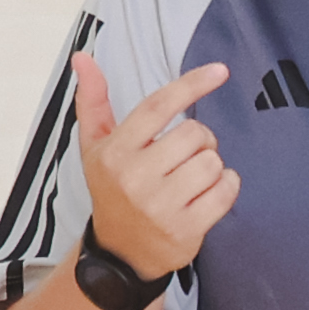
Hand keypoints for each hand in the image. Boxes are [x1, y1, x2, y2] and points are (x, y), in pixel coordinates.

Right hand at [73, 54, 238, 279]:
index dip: (191, 85)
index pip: (158, 107)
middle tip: (183, 157)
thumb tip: (82, 57)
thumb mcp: (95, 145)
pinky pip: (226, 191)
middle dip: (199, 140)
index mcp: (114, 151)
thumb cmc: (113, 188)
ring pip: (213, 162)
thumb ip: (92, 100)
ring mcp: (160, 206)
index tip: (221, 70)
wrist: (119, 252)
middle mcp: (134, 178)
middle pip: (195, 134)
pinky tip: (207, 194)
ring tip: (191, 179)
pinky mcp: (184, 230)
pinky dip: (226, 187)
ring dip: (212, 166)